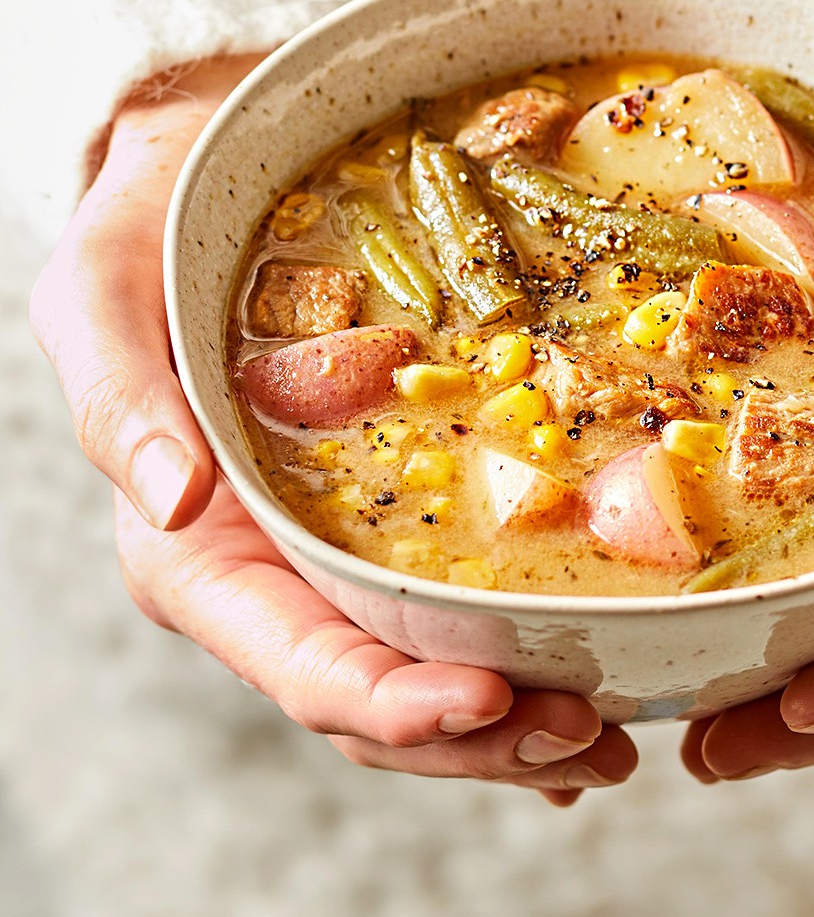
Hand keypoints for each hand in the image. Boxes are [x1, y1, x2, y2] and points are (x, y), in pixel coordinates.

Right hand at [30, 61, 636, 803]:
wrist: (200, 181)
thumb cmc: (143, 235)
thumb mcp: (100, 294)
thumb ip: (121, 399)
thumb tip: (174, 503)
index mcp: (200, 553)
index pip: (301, 664)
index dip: (394, 703)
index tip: (488, 698)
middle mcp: (272, 578)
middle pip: (379, 700)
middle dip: (481, 735)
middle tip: (591, 734)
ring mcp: (335, 560)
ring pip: (424, 677)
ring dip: (515, 721)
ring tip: (609, 730)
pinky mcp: (386, 526)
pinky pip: (456, 615)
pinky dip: (521, 664)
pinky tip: (591, 684)